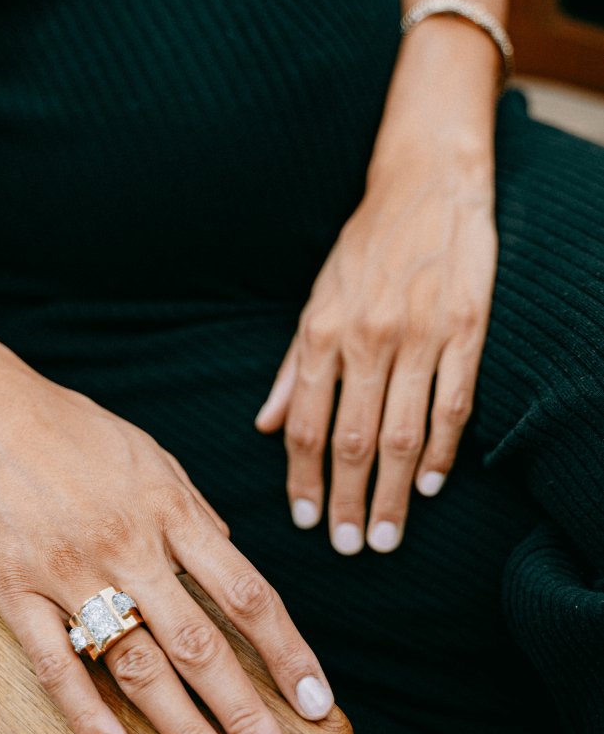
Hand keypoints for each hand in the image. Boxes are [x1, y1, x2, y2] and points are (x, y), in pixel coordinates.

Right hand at [0, 328, 334, 733]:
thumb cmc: (74, 431)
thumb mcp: (152, 457)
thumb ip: (194, 514)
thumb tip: (233, 560)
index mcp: (171, 512)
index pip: (245, 593)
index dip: (287, 652)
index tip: (317, 705)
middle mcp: (129, 546)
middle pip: (200, 642)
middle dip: (245, 713)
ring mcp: (69, 571)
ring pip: (137, 663)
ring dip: (183, 731)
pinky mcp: (12, 590)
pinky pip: (53, 662)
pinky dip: (86, 714)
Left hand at [255, 137, 496, 553]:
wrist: (426, 185)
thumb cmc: (365, 246)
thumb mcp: (316, 297)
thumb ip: (293, 366)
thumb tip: (267, 425)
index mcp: (323, 330)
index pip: (307, 424)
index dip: (303, 478)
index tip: (304, 520)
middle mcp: (368, 338)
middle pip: (352, 439)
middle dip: (346, 500)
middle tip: (347, 548)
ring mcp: (420, 335)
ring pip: (402, 433)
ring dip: (391, 493)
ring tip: (385, 536)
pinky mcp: (465, 330)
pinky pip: (452, 405)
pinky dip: (441, 452)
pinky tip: (429, 486)